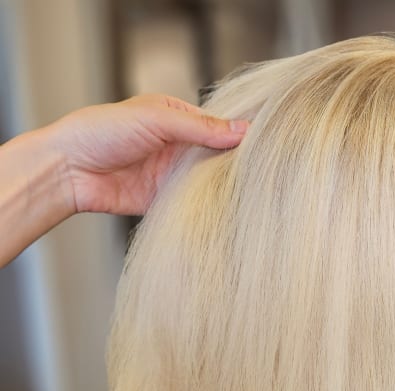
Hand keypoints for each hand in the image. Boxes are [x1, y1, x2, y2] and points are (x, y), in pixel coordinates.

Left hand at [51, 94, 247, 215]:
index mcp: (177, 117)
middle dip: (236, 162)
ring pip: (210, 180)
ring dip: (224, 185)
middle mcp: (178, 146)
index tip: (263, 144)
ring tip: (251, 191)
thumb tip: (241, 130)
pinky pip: (194, 203)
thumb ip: (199, 127)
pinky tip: (227, 207)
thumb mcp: (155, 119)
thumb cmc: (101, 132)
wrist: (68, 170)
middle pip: (218, 155)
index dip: (239, 134)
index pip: (218, 125)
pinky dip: (208, 206)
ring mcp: (173, 174)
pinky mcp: (166, 200)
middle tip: (262, 171)